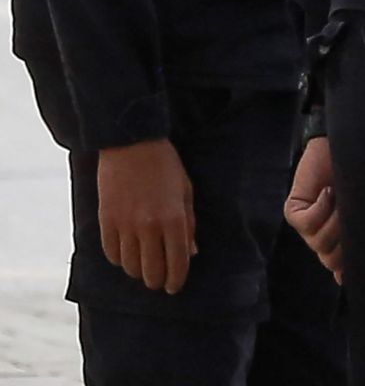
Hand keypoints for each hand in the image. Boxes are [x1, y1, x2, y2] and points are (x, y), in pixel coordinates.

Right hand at [96, 139, 195, 293]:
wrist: (131, 144)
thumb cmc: (165, 166)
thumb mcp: (186, 192)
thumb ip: (189, 224)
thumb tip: (191, 253)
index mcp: (173, 219)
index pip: (177, 262)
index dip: (176, 280)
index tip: (175, 288)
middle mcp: (148, 226)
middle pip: (151, 271)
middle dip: (157, 281)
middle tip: (159, 281)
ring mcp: (124, 225)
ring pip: (129, 266)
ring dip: (138, 271)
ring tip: (143, 267)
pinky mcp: (105, 221)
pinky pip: (111, 253)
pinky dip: (119, 259)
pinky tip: (126, 255)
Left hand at [284, 136, 342, 283]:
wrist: (348, 142)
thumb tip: (344, 279)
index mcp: (343, 239)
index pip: (342, 266)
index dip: (349, 269)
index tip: (360, 262)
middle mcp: (325, 236)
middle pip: (333, 260)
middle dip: (347, 243)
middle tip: (356, 217)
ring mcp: (308, 226)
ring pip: (321, 243)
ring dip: (336, 222)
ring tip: (345, 197)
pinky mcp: (294, 211)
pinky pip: (308, 224)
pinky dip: (322, 208)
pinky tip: (329, 192)